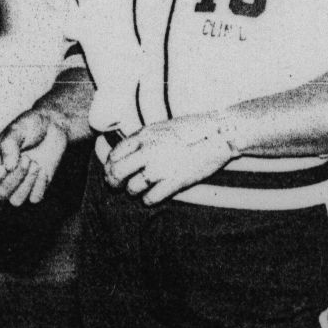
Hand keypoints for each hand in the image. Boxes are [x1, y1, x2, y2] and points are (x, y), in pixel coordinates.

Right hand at [0, 108, 68, 205]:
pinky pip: (35, 198)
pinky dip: (40, 185)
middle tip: (27, 158)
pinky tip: (43, 169)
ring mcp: (20, 183)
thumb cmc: (30, 126)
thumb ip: (9, 146)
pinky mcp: (37, 187)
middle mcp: (4, 176)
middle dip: (16, 177)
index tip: (4, 168)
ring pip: (16, 201)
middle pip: (1, 193)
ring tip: (35, 163)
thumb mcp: (17, 130)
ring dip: (27, 182)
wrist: (53, 125)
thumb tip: (8, 168)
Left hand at [103, 112, 238, 204]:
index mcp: (144, 135)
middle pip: (118, 171)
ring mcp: (161, 166)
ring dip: (132, 190)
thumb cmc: (190, 129)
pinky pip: (152, 197)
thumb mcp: (160, 127)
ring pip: (133, 186)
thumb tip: (128, 151)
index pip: (115, 153)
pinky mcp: (176, 181)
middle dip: (113, 181)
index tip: (111, 169)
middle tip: (115, 185)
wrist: (218, 134)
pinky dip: (147, 200)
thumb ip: (143, 139)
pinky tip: (150, 198)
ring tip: (135, 190)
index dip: (109, 164)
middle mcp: (149, 150)